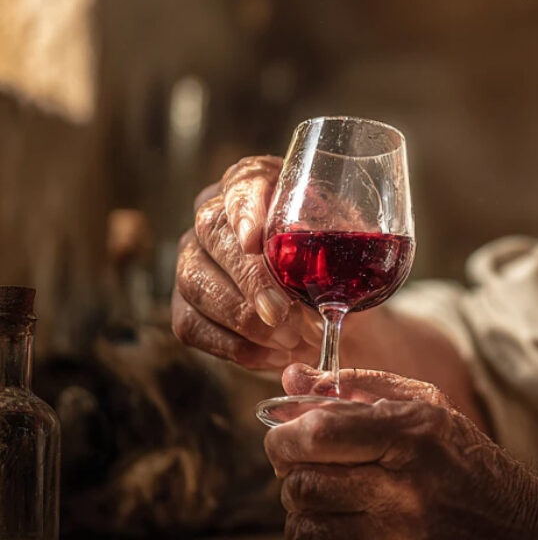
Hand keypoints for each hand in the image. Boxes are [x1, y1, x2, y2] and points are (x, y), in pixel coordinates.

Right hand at [172, 155, 321, 370]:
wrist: (332, 310)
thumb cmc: (339, 264)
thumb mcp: (349, 243)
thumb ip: (342, 237)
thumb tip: (338, 246)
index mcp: (258, 183)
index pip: (241, 185)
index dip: (244, 211)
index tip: (255, 241)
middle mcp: (214, 216)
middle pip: (212, 235)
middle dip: (249, 279)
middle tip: (282, 314)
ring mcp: (192, 260)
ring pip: (195, 285)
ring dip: (244, 320)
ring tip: (291, 340)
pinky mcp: (185, 306)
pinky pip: (192, 327)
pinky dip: (236, 347)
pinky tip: (274, 356)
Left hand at [264, 365, 537, 539]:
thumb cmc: (468, 465)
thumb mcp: (428, 408)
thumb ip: (358, 387)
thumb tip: (290, 381)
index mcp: (412, 438)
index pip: (316, 435)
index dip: (286, 435)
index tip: (290, 436)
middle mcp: (399, 494)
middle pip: (300, 482)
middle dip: (298, 471)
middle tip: (323, 468)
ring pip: (298, 527)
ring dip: (307, 512)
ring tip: (341, 501)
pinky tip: (341, 535)